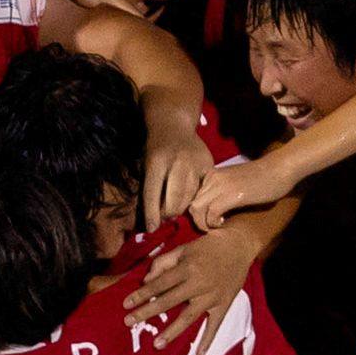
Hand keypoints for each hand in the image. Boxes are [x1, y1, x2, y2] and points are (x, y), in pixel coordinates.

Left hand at [35, 0, 143, 17]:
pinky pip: (99, 0)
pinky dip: (108, 7)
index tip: (144, 21)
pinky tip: (107, 12)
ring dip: (120, 9)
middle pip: (117, 0)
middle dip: (130, 12)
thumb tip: (97, 3)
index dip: (130, 10)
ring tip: (131, 21)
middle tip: (144, 25)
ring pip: (108, 0)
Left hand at [123, 224, 258, 349]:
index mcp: (187, 268)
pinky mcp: (223, 305)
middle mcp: (198, 284)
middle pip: (168, 301)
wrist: (238, 246)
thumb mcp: (183, 249)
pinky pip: (214, 325)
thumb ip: (162, 263)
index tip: (126, 304)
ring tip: (157, 344)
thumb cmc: (207, 247)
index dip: (141, 294)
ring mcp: (211, 297)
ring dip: (172, 331)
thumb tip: (146, 281)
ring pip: (189, 317)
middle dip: (147, 312)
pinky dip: (208, 340)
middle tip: (129, 322)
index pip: (159, 284)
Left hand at [141, 117, 214, 231]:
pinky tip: (189, 200)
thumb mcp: (146, 164)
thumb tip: (152, 220)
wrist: (174, 125)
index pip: (153, 192)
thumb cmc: (155, 149)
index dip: (151, 214)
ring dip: (182, 207)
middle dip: (169, 213)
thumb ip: (150, 188)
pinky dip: (195, 198)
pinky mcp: (209, 165)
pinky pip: (203, 190)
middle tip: (165, 217)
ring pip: (190, 196)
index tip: (151, 228)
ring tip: (175, 209)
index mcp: (157, 160)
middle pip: (174, 198)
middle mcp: (178, 161)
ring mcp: (195, 162)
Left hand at [189, 157, 293, 231]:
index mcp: (211, 175)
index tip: (208, 221)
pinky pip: (212, 213)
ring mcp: (221, 185)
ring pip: (197, 209)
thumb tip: (209, 212)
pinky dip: (214, 223)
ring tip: (217, 227)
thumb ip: (220, 192)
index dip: (197, 213)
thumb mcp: (233, 182)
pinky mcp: (232, 194)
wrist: (279, 169)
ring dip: (204, 224)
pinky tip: (224, 223)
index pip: (192, 197)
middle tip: (210, 228)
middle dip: (198, 221)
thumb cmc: (261, 178)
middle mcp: (212, 178)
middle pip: (192, 205)